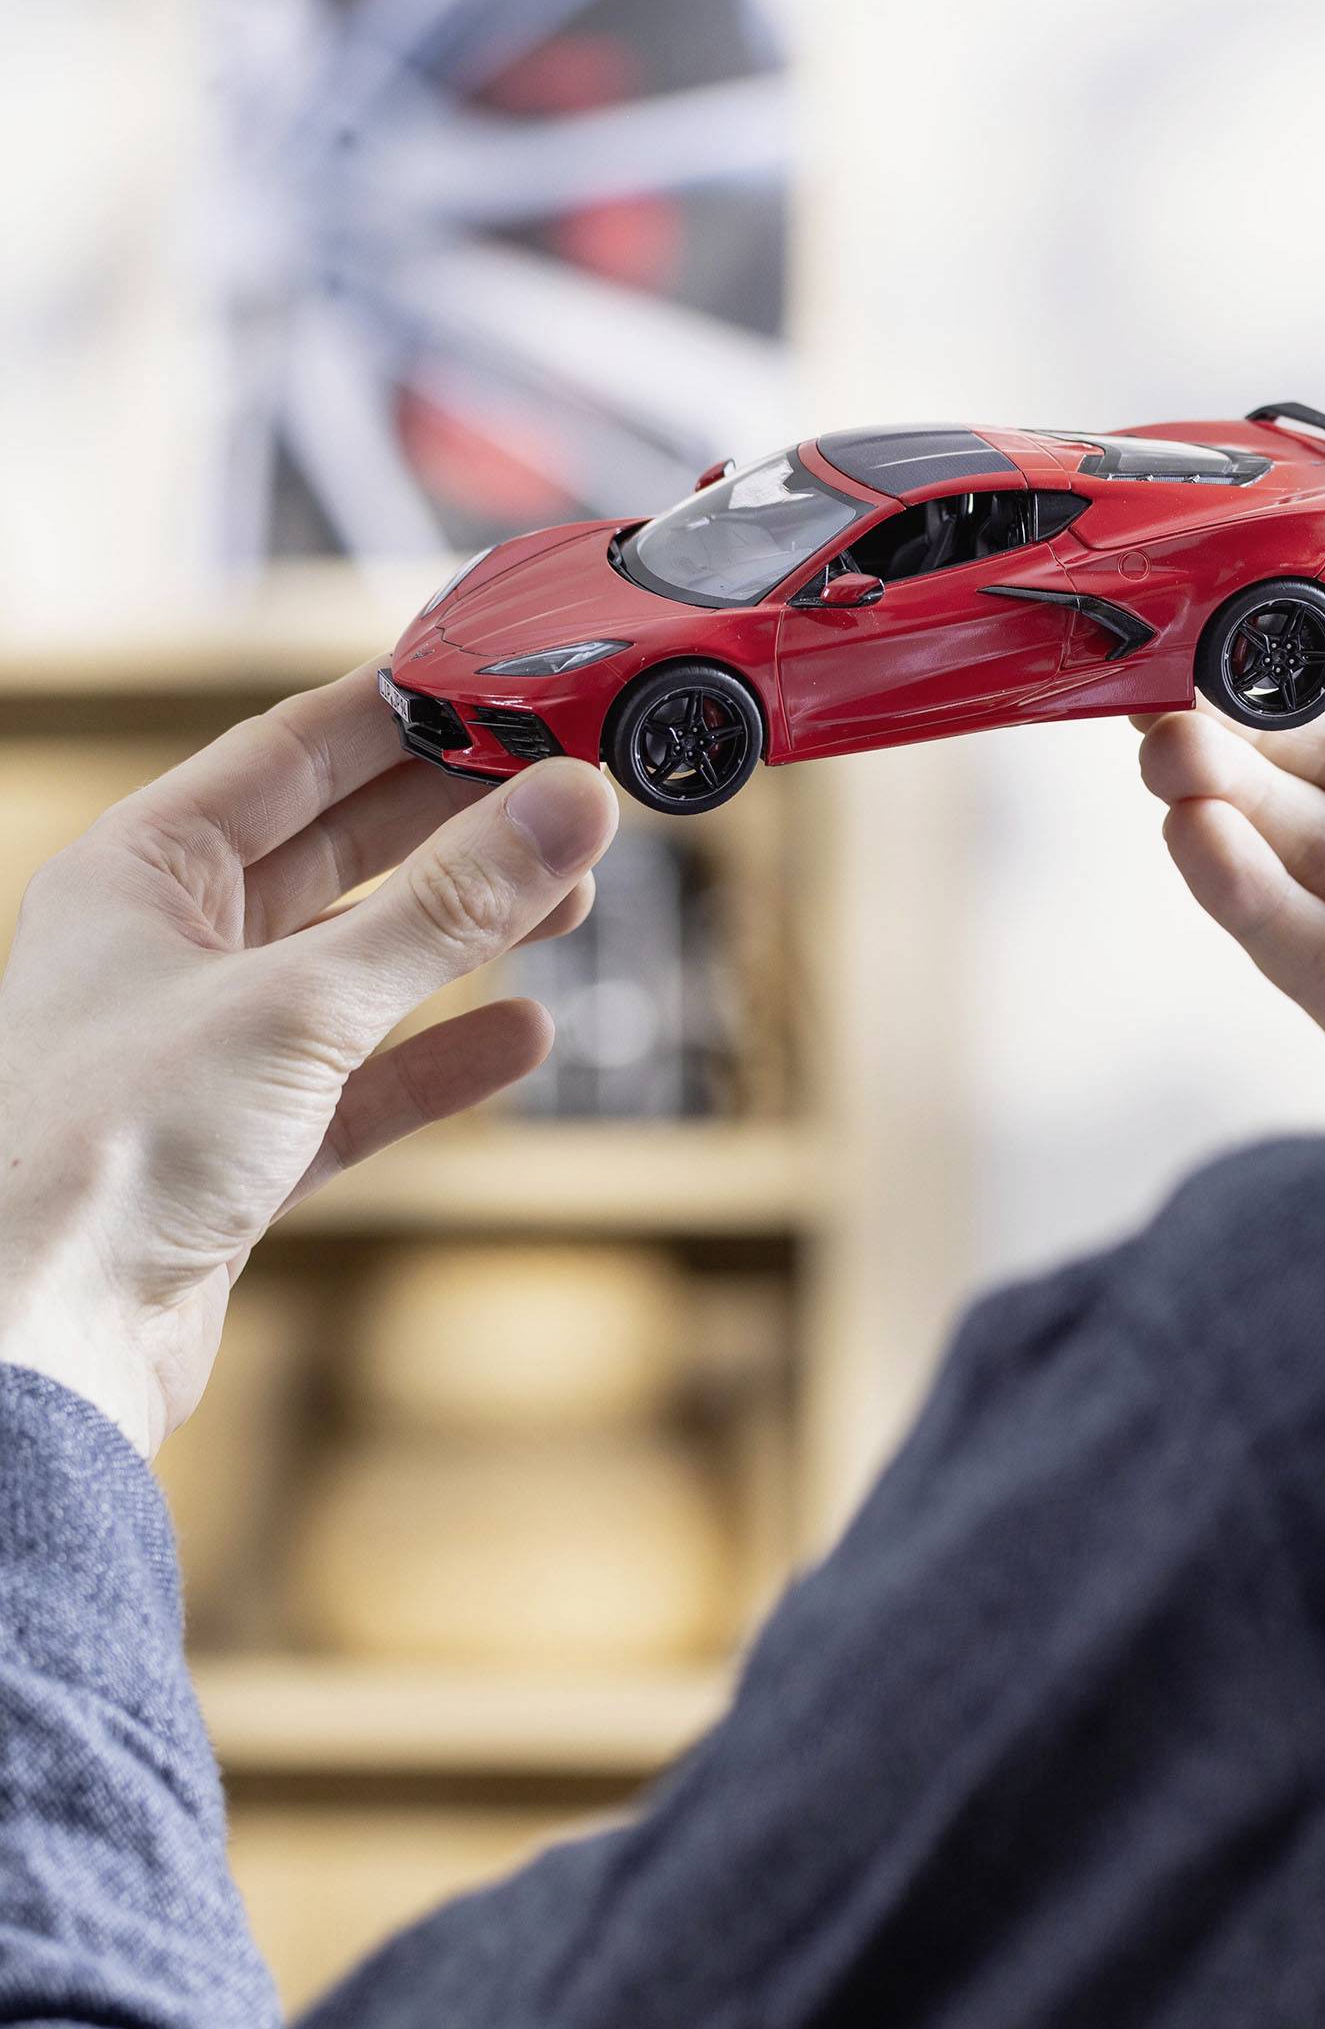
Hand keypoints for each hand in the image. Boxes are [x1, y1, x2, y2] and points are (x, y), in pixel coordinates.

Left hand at [0, 665, 617, 1453]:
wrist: (42, 1341)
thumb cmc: (108, 1149)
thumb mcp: (302, 1002)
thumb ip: (447, 907)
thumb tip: (569, 804)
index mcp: (137, 872)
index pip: (287, 754)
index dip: (401, 716)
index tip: (506, 688)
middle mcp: (164, 949)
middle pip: (333, 853)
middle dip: (453, 824)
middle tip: (562, 790)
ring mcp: (204, 1051)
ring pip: (356, 966)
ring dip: (460, 936)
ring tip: (567, 900)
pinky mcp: (242, 1151)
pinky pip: (361, 1084)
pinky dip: (438, 1059)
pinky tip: (517, 1036)